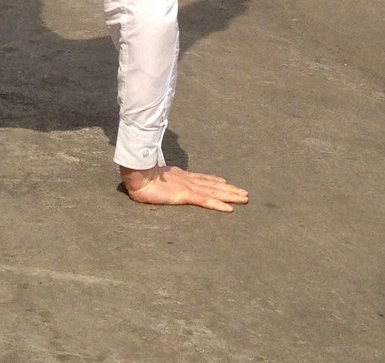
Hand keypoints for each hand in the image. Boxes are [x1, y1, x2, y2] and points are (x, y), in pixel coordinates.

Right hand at [121, 164, 248, 212]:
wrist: (138, 176)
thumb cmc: (142, 179)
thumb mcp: (156, 179)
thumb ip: (163, 181)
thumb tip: (161, 181)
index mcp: (181, 177)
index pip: (203, 179)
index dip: (216, 181)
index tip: (226, 182)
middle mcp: (189, 180)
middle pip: (214, 185)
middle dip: (230, 189)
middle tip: (245, 193)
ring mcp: (189, 187)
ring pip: (215, 191)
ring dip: (231, 195)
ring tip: (245, 198)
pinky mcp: (186, 196)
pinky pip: (206, 201)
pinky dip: (219, 205)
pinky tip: (230, 209)